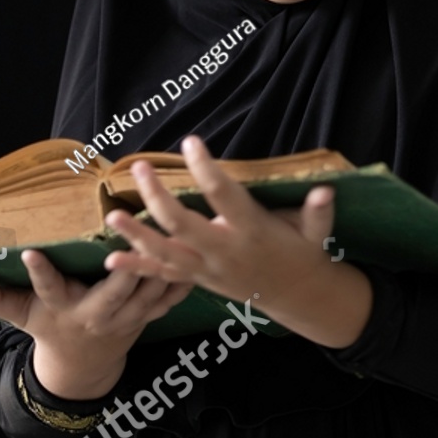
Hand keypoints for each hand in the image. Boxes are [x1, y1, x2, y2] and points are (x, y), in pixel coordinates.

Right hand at [0, 250, 191, 399]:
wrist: (84, 363)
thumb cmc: (51, 328)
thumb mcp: (23, 317)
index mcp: (64, 309)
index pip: (47, 289)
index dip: (39, 274)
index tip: (30, 253)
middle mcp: (98, 314)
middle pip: (113, 291)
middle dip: (121, 265)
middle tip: (125, 230)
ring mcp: (127, 317)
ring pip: (147, 293)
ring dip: (159, 267)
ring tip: (166, 232)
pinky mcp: (148, 315)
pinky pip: (170, 298)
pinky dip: (183, 280)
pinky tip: (195, 255)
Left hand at [102, 135, 371, 348]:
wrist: (295, 295)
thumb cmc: (302, 253)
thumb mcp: (316, 234)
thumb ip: (318, 213)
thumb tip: (326, 190)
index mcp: (252, 231)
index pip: (224, 196)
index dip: (206, 169)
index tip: (191, 142)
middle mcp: (225, 251)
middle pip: (183, 225)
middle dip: (158, 198)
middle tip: (140, 168)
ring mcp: (207, 270)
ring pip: (165, 254)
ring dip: (137, 235)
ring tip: (113, 217)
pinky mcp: (197, 281)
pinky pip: (162, 277)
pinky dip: (137, 269)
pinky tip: (111, 260)